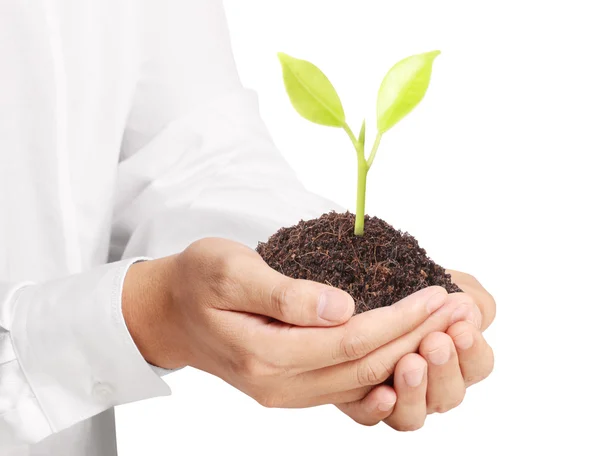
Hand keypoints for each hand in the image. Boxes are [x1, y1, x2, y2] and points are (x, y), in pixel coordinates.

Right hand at [123, 238, 474, 408]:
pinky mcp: (290, 389)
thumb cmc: (197, 281)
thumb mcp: (229, 269)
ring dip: (407, 354)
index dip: (401, 320)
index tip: (439, 295)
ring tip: (445, 329)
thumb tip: (342, 306)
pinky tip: (407, 362)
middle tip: (458, 309)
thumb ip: (283, 292)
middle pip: (365, 365)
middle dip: (417, 336)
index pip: (352, 340)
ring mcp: (285, 393)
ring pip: (361, 382)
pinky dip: (382, 373)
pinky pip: (345, 389)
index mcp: (265, 353)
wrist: (169, 312)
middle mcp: (279, 385)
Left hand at [337, 271, 494, 429]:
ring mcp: (395, 394)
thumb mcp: (445, 283)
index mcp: (455, 357)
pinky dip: (378, 409)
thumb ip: (470, 299)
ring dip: (415, 390)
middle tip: (435, 342)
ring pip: (413, 414)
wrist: (361, 284)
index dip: (473, 352)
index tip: (462, 329)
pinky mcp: (358, 398)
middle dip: (444, 368)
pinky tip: (383, 394)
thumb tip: (469, 310)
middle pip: (449, 395)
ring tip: (410, 363)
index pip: (477, 365)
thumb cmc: (406, 284)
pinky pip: (370, 416)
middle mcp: (429, 383)